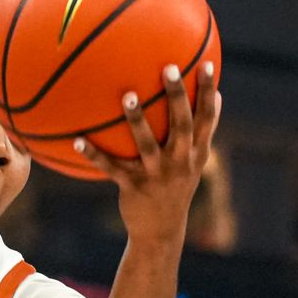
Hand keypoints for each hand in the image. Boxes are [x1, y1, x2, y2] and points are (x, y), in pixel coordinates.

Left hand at [73, 60, 220, 242]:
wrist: (161, 232)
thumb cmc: (176, 188)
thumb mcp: (195, 163)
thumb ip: (202, 132)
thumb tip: (219, 95)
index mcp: (196, 154)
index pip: (206, 119)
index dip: (207, 93)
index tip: (207, 65)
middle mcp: (180, 163)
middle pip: (182, 125)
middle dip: (177, 96)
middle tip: (169, 68)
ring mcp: (156, 175)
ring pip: (147, 144)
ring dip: (137, 119)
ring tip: (128, 94)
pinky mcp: (133, 187)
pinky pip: (111, 167)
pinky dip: (93, 154)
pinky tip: (78, 140)